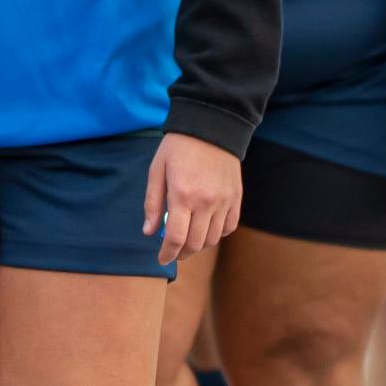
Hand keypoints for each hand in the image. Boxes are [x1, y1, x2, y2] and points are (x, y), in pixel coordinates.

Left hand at [143, 132, 242, 264]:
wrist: (211, 126)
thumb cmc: (178, 147)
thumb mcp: (157, 170)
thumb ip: (153, 203)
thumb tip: (149, 232)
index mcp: (182, 195)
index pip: (176, 238)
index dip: (167, 254)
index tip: (162, 259)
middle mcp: (205, 202)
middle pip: (195, 244)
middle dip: (182, 254)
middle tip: (173, 252)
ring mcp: (223, 201)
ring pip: (213, 239)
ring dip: (199, 246)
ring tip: (188, 241)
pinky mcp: (235, 197)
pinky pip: (229, 227)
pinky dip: (217, 234)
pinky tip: (207, 228)